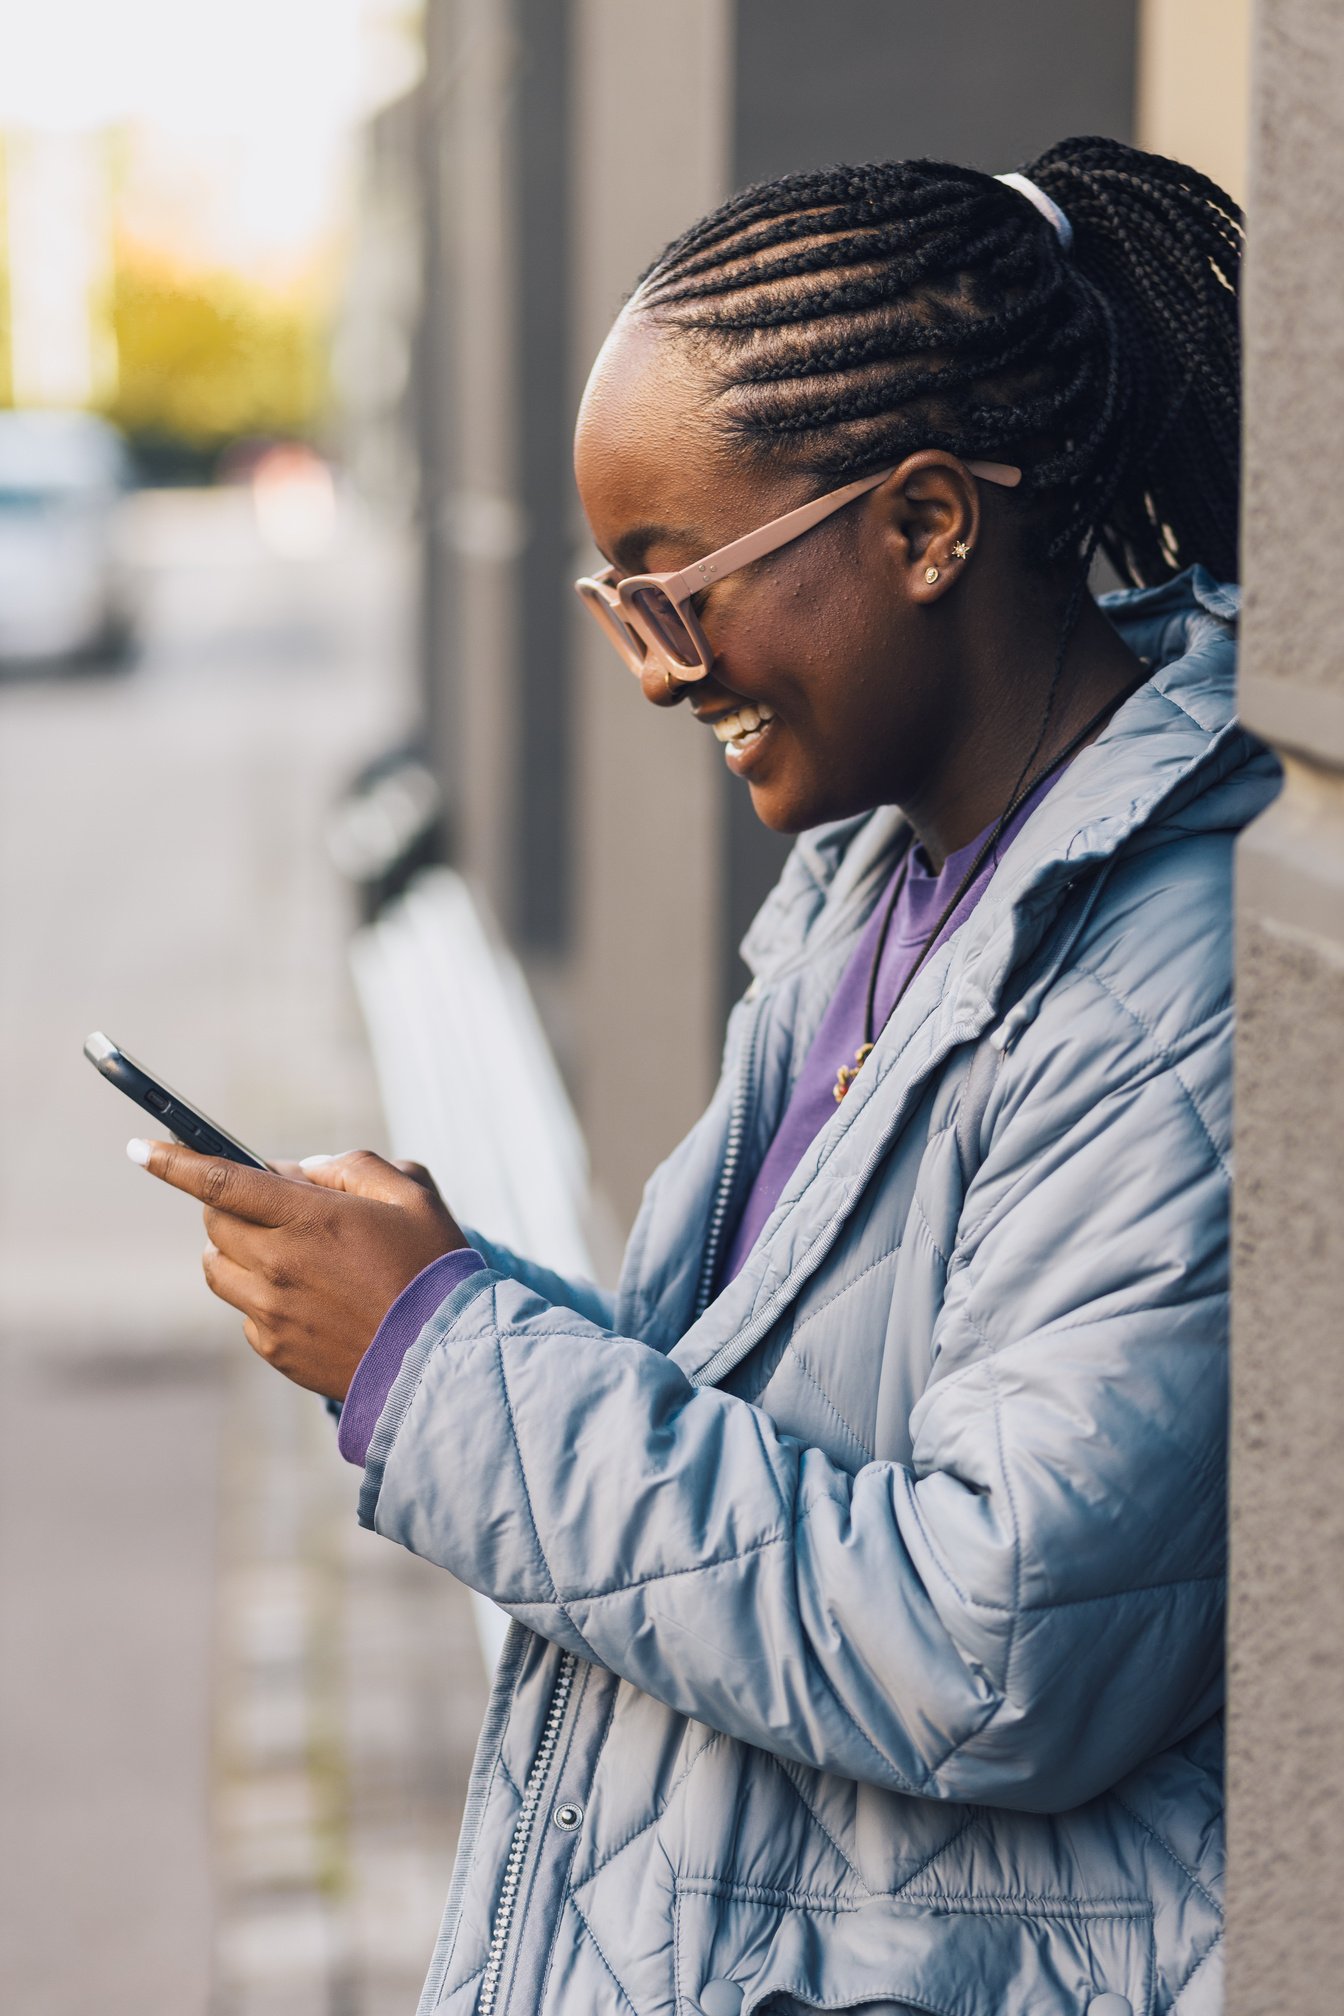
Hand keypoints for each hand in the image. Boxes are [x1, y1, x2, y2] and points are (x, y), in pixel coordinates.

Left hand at [131, 1143, 465, 1399]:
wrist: (446, 1363)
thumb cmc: (435, 1272)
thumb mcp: (413, 1196)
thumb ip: (354, 1168)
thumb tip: (302, 1170)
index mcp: (311, 1219)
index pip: (222, 1180)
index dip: (175, 1161)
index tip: (140, 1147)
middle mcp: (280, 1265)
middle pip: (215, 1222)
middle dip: (230, 1202)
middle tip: (274, 1204)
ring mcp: (273, 1313)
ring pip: (217, 1268)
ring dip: (236, 1249)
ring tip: (284, 1252)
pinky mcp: (276, 1350)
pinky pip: (244, 1312)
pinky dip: (261, 1295)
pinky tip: (308, 1299)